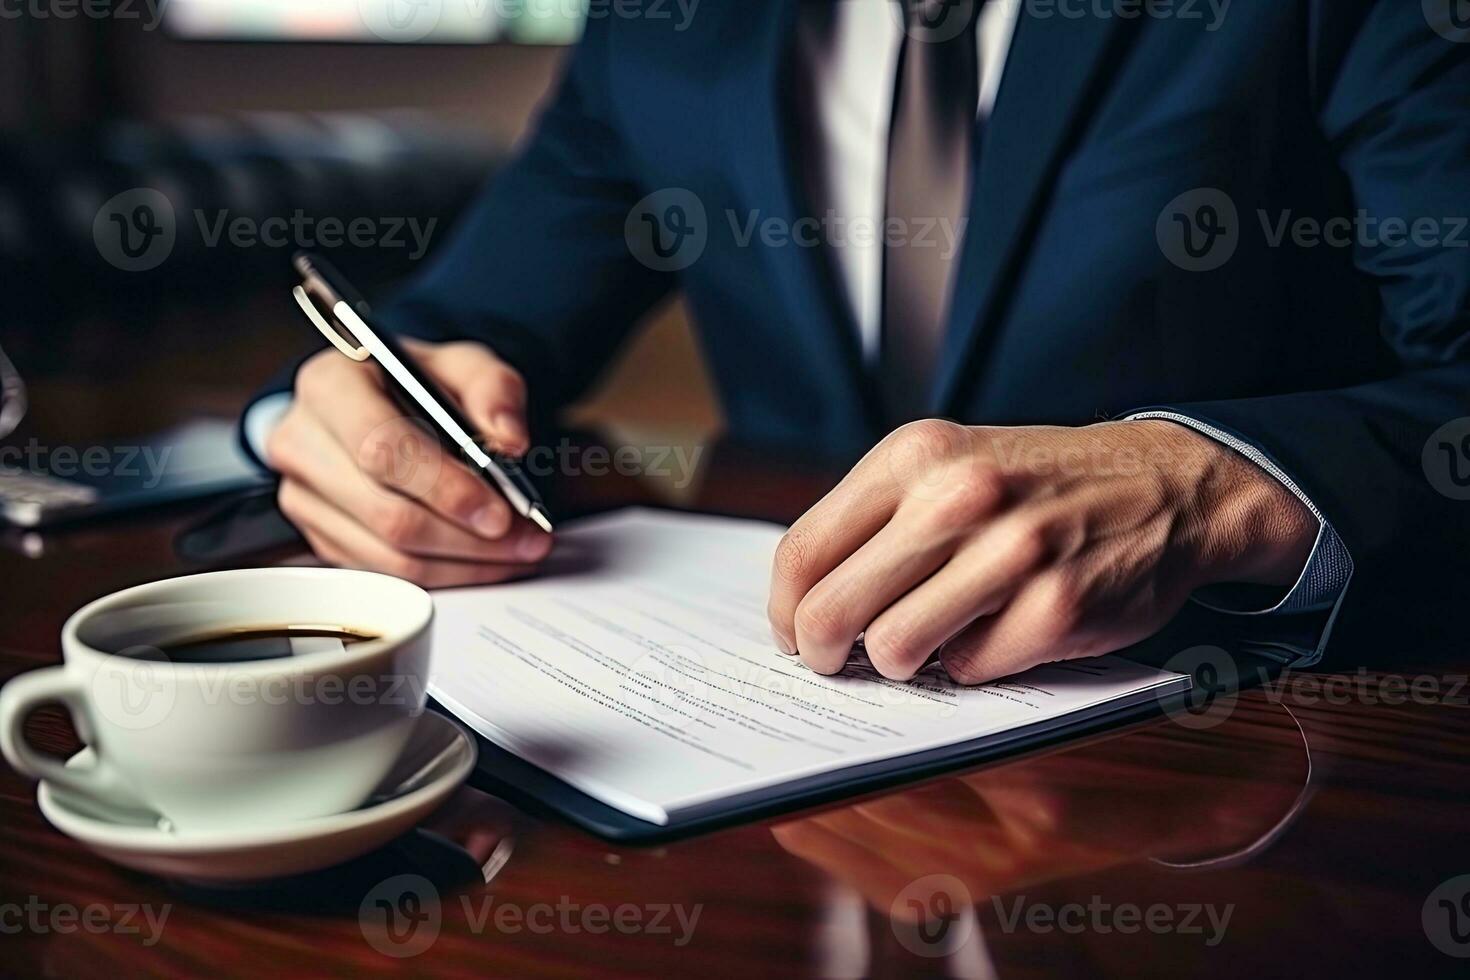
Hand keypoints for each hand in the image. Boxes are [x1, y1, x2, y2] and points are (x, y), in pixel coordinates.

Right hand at [268, 338, 552, 586]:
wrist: (383, 401)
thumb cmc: (420, 383)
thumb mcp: (464, 365)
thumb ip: (494, 390)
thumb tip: (510, 440)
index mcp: (329, 385)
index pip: (380, 447)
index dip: (444, 487)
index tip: (500, 511)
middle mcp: (301, 441)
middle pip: (385, 513)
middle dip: (466, 536)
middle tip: (524, 537)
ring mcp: (303, 495)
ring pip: (387, 555)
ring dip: (462, 563)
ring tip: (516, 550)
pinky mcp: (319, 536)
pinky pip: (384, 574)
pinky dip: (443, 573)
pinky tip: (483, 559)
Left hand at [767, 419, 1315, 683]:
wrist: (1162, 484)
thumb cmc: (1034, 483)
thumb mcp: (948, 462)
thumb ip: (875, 518)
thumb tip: (802, 598)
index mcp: (915, 456)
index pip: (803, 552)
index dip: (785, 610)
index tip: (793, 633)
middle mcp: (957, 498)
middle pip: (832, 611)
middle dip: (824, 652)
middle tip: (838, 661)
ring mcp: (1009, 554)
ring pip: (893, 649)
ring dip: (903, 659)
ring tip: (928, 640)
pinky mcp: (1055, 609)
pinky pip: (968, 670)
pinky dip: (972, 664)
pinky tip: (996, 632)